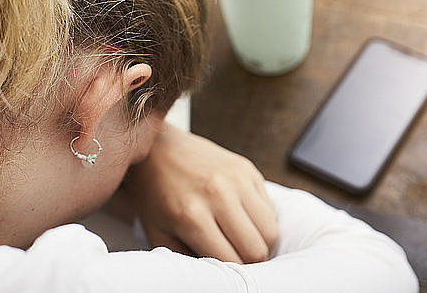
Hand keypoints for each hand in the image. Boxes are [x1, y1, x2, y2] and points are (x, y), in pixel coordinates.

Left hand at [125, 122, 278, 262]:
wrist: (159, 150)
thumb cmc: (156, 195)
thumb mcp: (159, 234)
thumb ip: (187, 259)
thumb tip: (217, 276)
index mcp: (192, 215)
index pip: (231, 261)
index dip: (231, 273)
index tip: (227, 271)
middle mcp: (218, 194)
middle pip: (257, 248)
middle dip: (250, 261)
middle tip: (236, 257)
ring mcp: (236, 179)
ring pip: (270, 230)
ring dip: (259, 241)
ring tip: (241, 239)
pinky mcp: (247, 169)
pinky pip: (270, 207)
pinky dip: (260, 220)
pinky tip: (242, 217)